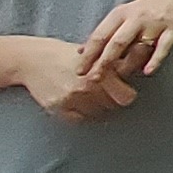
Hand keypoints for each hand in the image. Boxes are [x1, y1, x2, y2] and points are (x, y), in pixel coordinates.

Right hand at [6, 36, 136, 120]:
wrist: (31, 59)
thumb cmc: (64, 53)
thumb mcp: (93, 52)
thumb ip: (115, 63)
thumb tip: (141, 61)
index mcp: (100, 70)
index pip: (127, 96)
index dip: (126, 93)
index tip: (122, 90)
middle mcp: (88, 86)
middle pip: (113, 107)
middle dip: (112, 100)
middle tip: (106, 93)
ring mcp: (72, 99)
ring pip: (97, 114)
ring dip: (97, 107)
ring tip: (89, 95)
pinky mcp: (59, 108)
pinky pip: (79, 119)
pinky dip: (81, 113)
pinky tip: (77, 101)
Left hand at [75, 0, 172, 87]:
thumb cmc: (152, 4)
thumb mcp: (126, 13)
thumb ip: (108, 30)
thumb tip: (84, 49)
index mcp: (121, 13)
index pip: (100, 35)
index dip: (88, 53)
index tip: (79, 69)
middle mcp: (135, 17)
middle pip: (115, 43)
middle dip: (102, 62)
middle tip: (93, 78)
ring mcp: (154, 23)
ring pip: (137, 46)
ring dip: (126, 64)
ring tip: (117, 78)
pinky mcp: (172, 28)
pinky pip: (163, 46)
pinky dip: (155, 59)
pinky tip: (148, 71)